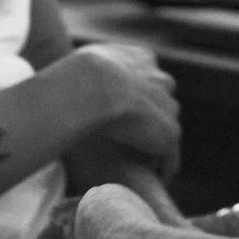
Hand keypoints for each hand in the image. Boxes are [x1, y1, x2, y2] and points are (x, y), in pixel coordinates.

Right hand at [73, 41, 180, 175]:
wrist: (97, 86)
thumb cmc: (80, 75)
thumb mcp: (83, 64)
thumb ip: (87, 69)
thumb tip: (69, 75)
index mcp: (142, 58)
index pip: (146, 78)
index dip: (135, 96)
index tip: (121, 111)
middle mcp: (161, 79)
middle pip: (162, 102)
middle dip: (151, 117)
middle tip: (129, 138)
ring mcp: (168, 109)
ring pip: (166, 129)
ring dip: (154, 144)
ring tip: (138, 163)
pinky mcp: (168, 135)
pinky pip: (170, 157)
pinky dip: (163, 168)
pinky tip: (152, 179)